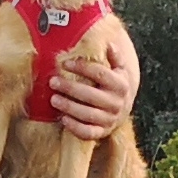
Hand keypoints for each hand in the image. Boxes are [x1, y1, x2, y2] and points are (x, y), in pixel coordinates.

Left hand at [52, 25, 140, 140]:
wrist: (124, 110)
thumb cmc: (115, 85)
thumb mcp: (119, 70)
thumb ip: (115, 58)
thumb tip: (109, 44)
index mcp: (121, 84)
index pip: (100, 74)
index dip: (81, 68)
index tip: (64, 63)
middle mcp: (117, 103)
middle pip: (90, 94)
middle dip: (70, 87)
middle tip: (53, 81)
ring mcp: (110, 119)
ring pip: (88, 114)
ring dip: (69, 107)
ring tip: (53, 99)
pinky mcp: (103, 132)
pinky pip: (88, 132)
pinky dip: (75, 127)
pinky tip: (62, 119)